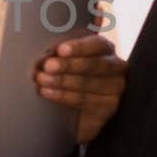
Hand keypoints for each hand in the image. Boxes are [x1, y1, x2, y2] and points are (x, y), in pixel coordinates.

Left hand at [34, 31, 126, 145]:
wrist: (69, 112)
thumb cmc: (65, 75)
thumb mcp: (63, 59)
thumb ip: (59, 51)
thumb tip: (47, 50)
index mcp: (105, 49)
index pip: (97, 44)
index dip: (79, 47)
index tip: (60, 50)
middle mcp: (115, 67)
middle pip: (95, 64)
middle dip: (69, 65)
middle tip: (48, 66)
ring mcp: (114, 89)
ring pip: (89, 83)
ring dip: (62, 81)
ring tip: (42, 80)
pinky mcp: (108, 108)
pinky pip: (85, 101)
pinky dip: (63, 96)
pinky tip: (48, 92)